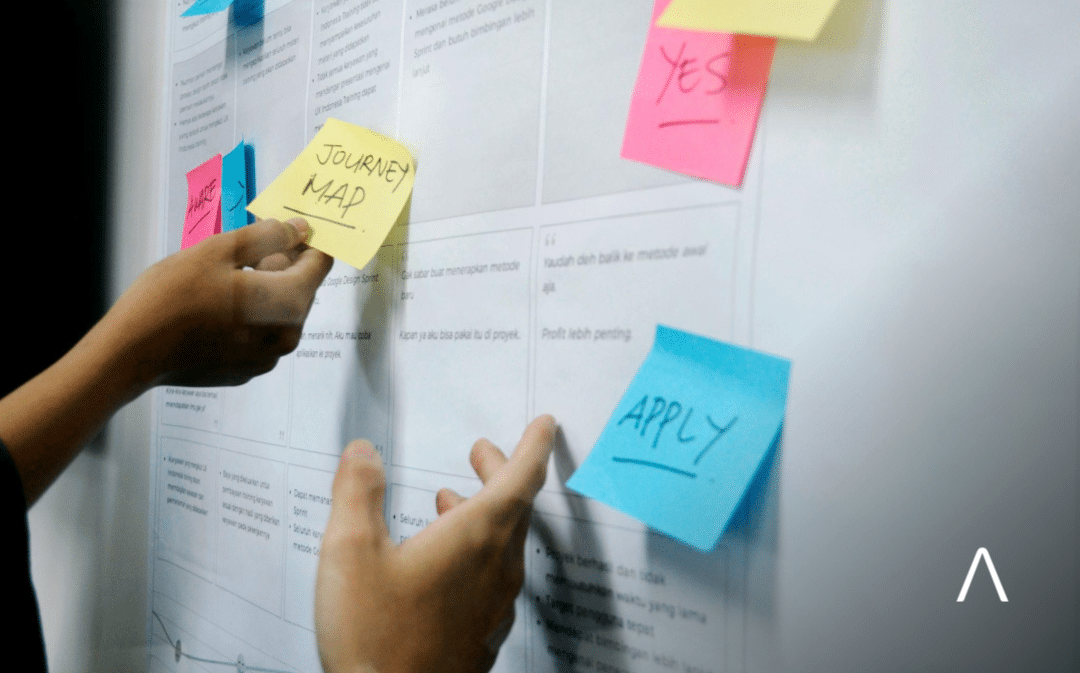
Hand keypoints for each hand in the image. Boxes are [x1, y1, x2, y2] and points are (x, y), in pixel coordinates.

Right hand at [105, 217, 332, 387]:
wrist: (131, 352)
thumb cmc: (171, 298)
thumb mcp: (218, 251)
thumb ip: (267, 236)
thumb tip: (299, 229)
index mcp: (287, 304)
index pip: (320, 264)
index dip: (304, 241)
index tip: (281, 229)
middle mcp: (287, 336)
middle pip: (302, 287)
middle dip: (280, 264)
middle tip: (239, 252)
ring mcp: (267, 358)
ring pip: (280, 310)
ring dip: (264, 289)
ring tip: (222, 279)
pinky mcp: (247, 369)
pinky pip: (261, 332)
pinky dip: (250, 314)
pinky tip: (216, 307)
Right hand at [316, 415, 556, 672]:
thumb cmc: (375, 639)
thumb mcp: (350, 552)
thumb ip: (357, 492)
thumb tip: (364, 453)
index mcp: (476, 537)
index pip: (522, 477)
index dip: (534, 445)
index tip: (545, 425)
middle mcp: (497, 569)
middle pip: (514, 507)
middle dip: (501, 472)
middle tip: (483, 453)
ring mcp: (495, 606)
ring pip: (504, 544)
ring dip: (484, 512)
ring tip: (450, 500)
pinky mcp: (483, 635)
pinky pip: (493, 578)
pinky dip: (477, 552)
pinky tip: (444, 562)